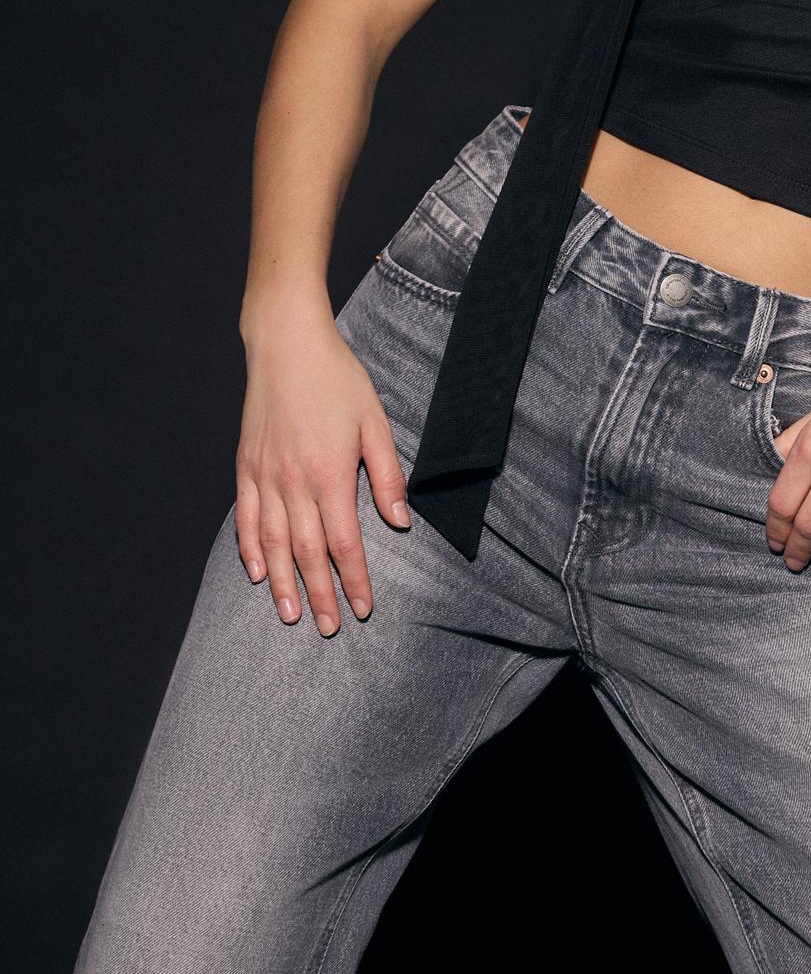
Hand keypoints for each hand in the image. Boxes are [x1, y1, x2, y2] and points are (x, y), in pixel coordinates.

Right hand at [235, 315, 411, 631]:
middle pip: (307, 553)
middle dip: (320, 595)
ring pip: (272, 544)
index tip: (363, 608)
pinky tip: (257, 572)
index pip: (344, 544)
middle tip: (330, 628)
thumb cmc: (337, 379)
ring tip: (290, 616)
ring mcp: (265, 476)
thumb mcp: (375, 422)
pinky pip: (247, 518)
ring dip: (281, 584)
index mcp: (330, 474)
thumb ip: (388, 474)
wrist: (286, 345)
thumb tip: (400, 521)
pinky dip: (250, 549)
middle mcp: (293, 482)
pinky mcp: (246, 466)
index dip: (354, 580)